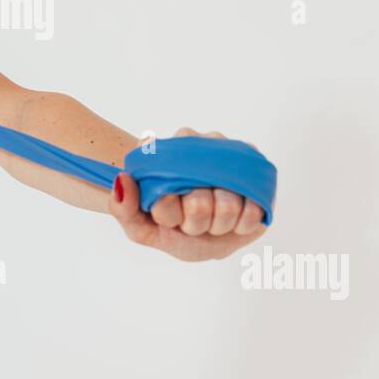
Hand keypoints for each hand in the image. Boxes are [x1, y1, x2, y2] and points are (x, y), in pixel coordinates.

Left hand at [108, 127, 268, 261]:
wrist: (200, 232)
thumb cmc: (168, 225)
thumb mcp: (141, 227)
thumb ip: (123, 209)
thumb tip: (122, 179)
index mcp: (168, 152)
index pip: (167, 192)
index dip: (170, 214)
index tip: (170, 218)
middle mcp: (200, 146)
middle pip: (199, 203)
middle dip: (194, 224)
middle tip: (191, 221)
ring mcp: (230, 159)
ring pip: (228, 205)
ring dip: (218, 224)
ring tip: (211, 219)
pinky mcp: (256, 175)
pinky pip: (254, 208)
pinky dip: (242, 223)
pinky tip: (233, 221)